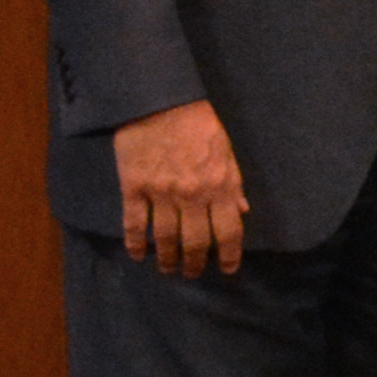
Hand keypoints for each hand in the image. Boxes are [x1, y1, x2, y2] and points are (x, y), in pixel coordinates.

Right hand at [110, 99, 247, 275]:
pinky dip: (135, 243)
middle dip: (196, 263)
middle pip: (196, 241)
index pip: (230, 231)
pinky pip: (133, 223)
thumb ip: (234, 183)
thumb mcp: (226, 151)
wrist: (158, 102)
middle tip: (193, 273)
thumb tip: (243, 211)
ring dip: (168, 258)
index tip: (228, 269)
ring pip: (165, 238)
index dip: (230, 255)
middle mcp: (192, 196)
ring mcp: (160, 194)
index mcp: (220, 185)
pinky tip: (137, 255)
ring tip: (168, 268)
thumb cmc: (198, 124)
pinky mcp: (133, 188)